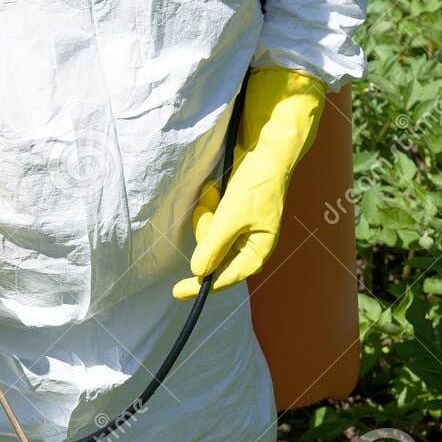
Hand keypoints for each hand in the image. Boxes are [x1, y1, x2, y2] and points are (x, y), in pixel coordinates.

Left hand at [173, 68, 326, 297]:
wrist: (265, 150)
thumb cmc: (257, 184)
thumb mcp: (232, 217)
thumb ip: (213, 247)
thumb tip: (198, 272)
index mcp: (257, 251)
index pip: (226, 277)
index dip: (202, 285)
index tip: (177, 292)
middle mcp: (248, 243)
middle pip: (212, 254)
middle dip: (206, 231)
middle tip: (212, 210)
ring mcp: (238, 228)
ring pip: (207, 235)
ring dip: (206, 214)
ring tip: (216, 194)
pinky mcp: (229, 213)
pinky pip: (208, 217)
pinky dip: (209, 204)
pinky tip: (216, 188)